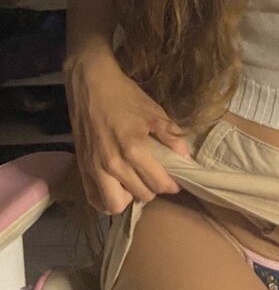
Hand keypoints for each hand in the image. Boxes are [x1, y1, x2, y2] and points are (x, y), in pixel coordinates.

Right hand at [65, 52, 192, 215]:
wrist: (90, 84)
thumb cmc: (124, 96)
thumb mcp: (154, 112)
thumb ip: (171, 136)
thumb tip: (186, 158)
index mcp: (133, 150)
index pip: (158, 184)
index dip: (171, 185)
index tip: (175, 180)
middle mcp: (112, 164)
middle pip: (141, 196)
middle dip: (153, 189)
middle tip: (156, 177)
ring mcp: (94, 168)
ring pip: (116, 205)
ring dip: (129, 198)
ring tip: (135, 183)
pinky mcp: (82, 168)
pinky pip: (94, 199)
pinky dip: (107, 200)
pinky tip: (116, 188)